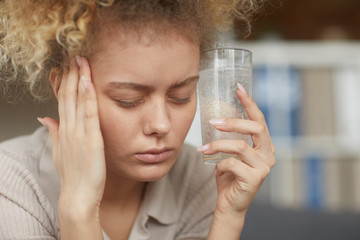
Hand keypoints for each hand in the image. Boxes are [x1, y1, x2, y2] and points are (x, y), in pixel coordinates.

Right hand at [39, 56, 105, 214]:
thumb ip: (55, 133)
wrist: (78, 197)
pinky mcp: (91, 140)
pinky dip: (88, 97)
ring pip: (77, 100)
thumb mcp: (60, 152)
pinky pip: (89, 114)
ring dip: (78, 79)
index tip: (66, 65)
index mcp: (64, 131)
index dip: (64, 81)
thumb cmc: (73, 176)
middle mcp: (69, 129)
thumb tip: (46, 118)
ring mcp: (78, 134)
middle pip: (68, 96)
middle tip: (72, 54)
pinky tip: (88, 81)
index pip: (62, 100)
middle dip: (70, 74)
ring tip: (79, 59)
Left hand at [198, 85, 274, 218]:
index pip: (259, 120)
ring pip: (240, 146)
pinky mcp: (255, 179)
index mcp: (264, 145)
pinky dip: (220, 164)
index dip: (249, 103)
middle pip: (256, 128)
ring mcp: (263, 167)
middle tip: (214, 121)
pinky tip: (216, 169)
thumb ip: (230, 137)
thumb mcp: (230, 153)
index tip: (238, 88)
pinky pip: (233, 163)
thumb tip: (218, 116)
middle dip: (233, 122)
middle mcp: (268, 154)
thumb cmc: (229, 176)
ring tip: (204, 148)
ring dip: (218, 144)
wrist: (230, 204)